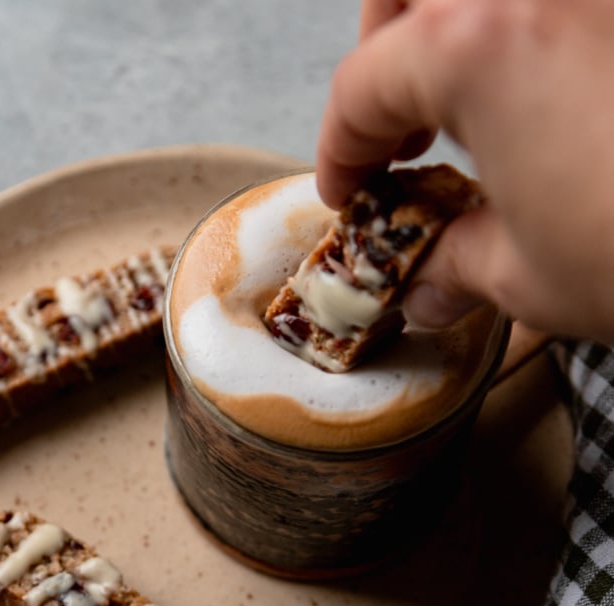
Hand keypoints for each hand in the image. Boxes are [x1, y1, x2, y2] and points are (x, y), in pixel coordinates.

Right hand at [316, 0, 613, 343]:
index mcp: (476, 45)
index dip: (340, 149)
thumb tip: (427, 285)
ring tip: (465, 89)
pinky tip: (545, 82)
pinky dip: (529, 28)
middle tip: (396, 118)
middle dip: (384, 46)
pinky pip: (558, 8)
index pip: (363, 89)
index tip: (347, 187)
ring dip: (452, 22)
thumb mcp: (530, 274)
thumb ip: (457, 266)